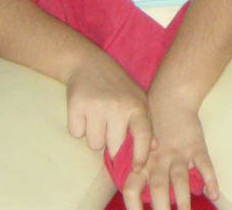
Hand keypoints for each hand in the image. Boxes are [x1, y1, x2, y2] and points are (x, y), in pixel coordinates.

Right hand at [64, 53, 150, 176]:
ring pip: (94, 144)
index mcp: (137, 105)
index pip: (143, 135)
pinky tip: (84, 112)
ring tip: (97, 117)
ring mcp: (97, 106)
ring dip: (93, 136)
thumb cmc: (117, 87)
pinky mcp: (77, 105)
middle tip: (109, 126)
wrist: (88, 63)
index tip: (137, 168)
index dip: (141, 154)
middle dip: (110, 144)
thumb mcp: (137, 100)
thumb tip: (154, 149)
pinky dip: (78, 127)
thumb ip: (145, 124)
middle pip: (113, 147)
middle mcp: (119, 106)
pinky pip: (77, 134)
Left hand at [121, 89, 215, 209]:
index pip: (131, 188)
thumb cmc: (151, 124)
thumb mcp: (137, 145)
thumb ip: (135, 168)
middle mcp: (159, 159)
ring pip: (180, 180)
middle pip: (157, 187)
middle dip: (161, 208)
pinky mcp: (196, 146)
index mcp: (142, 161)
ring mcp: (179, 153)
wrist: (170, 98)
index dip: (133, 206)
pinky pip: (205, 164)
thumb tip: (134, 194)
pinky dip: (211, 180)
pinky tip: (214, 194)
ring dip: (184, 200)